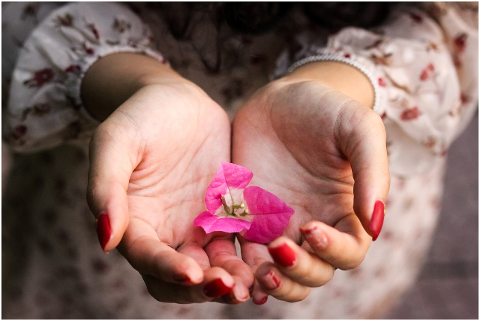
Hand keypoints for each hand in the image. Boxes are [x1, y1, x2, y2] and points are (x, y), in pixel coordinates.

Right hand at [84, 54, 252, 303]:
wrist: (177, 99)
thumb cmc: (139, 116)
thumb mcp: (115, 142)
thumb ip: (105, 187)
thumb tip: (106, 240)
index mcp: (135, 221)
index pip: (147, 257)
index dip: (166, 269)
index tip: (192, 272)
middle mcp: (166, 231)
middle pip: (180, 277)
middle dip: (202, 288)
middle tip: (228, 287)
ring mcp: (198, 224)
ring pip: (215, 266)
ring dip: (231, 279)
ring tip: (252, 281)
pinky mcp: (226, 213)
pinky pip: (240, 241)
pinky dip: (252, 255)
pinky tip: (271, 258)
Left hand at [232, 64, 389, 302]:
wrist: (280, 98)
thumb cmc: (327, 110)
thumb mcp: (358, 129)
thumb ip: (372, 173)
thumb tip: (375, 226)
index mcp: (344, 211)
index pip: (349, 251)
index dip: (334, 250)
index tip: (312, 227)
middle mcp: (312, 225)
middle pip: (314, 273)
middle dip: (299, 271)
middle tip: (279, 248)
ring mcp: (278, 224)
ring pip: (279, 272)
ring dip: (272, 280)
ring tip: (258, 269)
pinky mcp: (246, 217)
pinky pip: (244, 252)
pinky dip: (241, 268)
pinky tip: (235, 269)